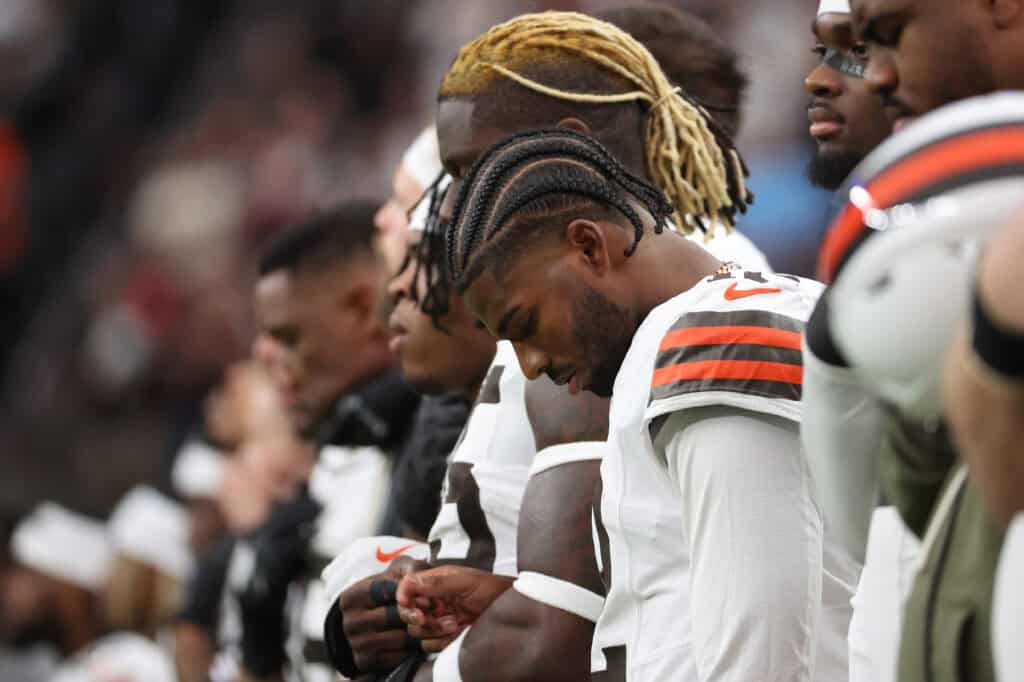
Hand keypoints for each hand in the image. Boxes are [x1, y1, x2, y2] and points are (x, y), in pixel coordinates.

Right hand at [339, 555, 428, 672]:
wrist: (373, 618)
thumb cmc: (387, 590)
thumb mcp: (396, 572)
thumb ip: (409, 567)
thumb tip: (417, 577)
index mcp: (352, 597)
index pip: (383, 591)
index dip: (408, 593)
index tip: (427, 596)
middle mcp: (350, 622)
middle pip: (392, 617)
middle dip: (418, 613)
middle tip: (437, 612)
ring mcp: (357, 643)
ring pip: (398, 638)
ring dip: (421, 632)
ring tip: (437, 624)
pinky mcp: (366, 661)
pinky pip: (398, 657)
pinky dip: (414, 649)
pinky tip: (424, 639)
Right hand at [396, 566, 513, 650]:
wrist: (511, 610)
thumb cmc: (492, 589)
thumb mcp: (464, 581)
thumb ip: (436, 582)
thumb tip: (409, 583)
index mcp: (435, 581)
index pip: (407, 587)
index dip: (403, 596)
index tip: (408, 604)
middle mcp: (434, 600)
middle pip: (408, 612)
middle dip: (419, 617)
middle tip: (430, 617)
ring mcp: (440, 618)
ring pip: (418, 630)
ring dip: (434, 630)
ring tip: (454, 623)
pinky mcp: (446, 636)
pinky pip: (430, 645)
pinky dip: (440, 641)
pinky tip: (456, 633)